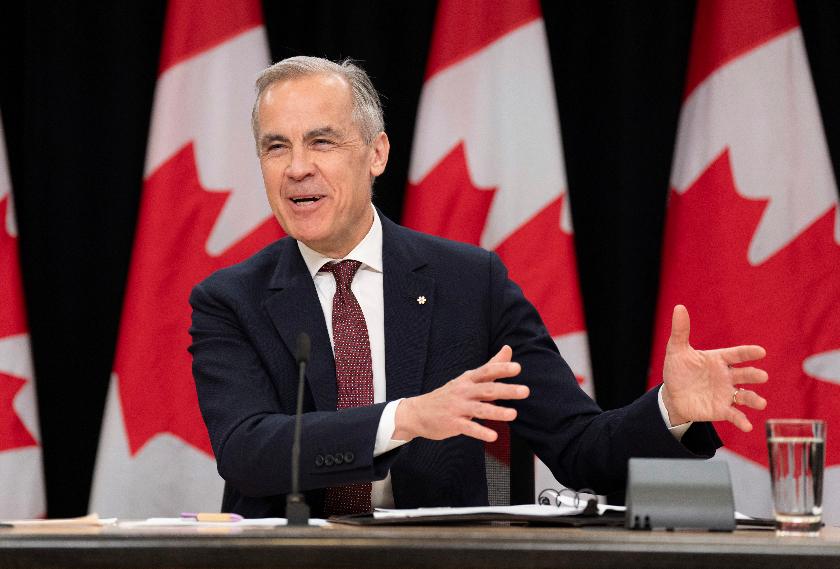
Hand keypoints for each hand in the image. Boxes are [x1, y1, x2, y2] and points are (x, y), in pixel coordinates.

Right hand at [393, 345, 528, 442]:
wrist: (418, 412)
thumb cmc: (449, 395)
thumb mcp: (468, 378)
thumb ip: (491, 366)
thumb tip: (508, 349)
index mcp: (468, 380)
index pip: (486, 371)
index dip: (501, 369)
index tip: (517, 368)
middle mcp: (463, 391)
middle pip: (487, 389)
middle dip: (506, 390)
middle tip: (525, 391)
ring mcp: (457, 407)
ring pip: (479, 409)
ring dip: (497, 411)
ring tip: (513, 414)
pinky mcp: (453, 423)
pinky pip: (468, 428)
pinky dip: (481, 432)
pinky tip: (493, 436)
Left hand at [661, 305, 767, 431]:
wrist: (672, 395)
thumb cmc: (678, 371)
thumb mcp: (676, 350)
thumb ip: (680, 331)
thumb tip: (678, 307)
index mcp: (718, 360)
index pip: (736, 354)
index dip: (748, 353)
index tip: (760, 352)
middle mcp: (726, 376)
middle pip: (744, 374)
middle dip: (754, 375)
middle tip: (762, 376)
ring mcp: (726, 393)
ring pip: (745, 396)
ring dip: (754, 399)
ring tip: (761, 403)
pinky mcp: (721, 410)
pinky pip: (734, 415)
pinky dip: (742, 420)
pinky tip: (747, 426)